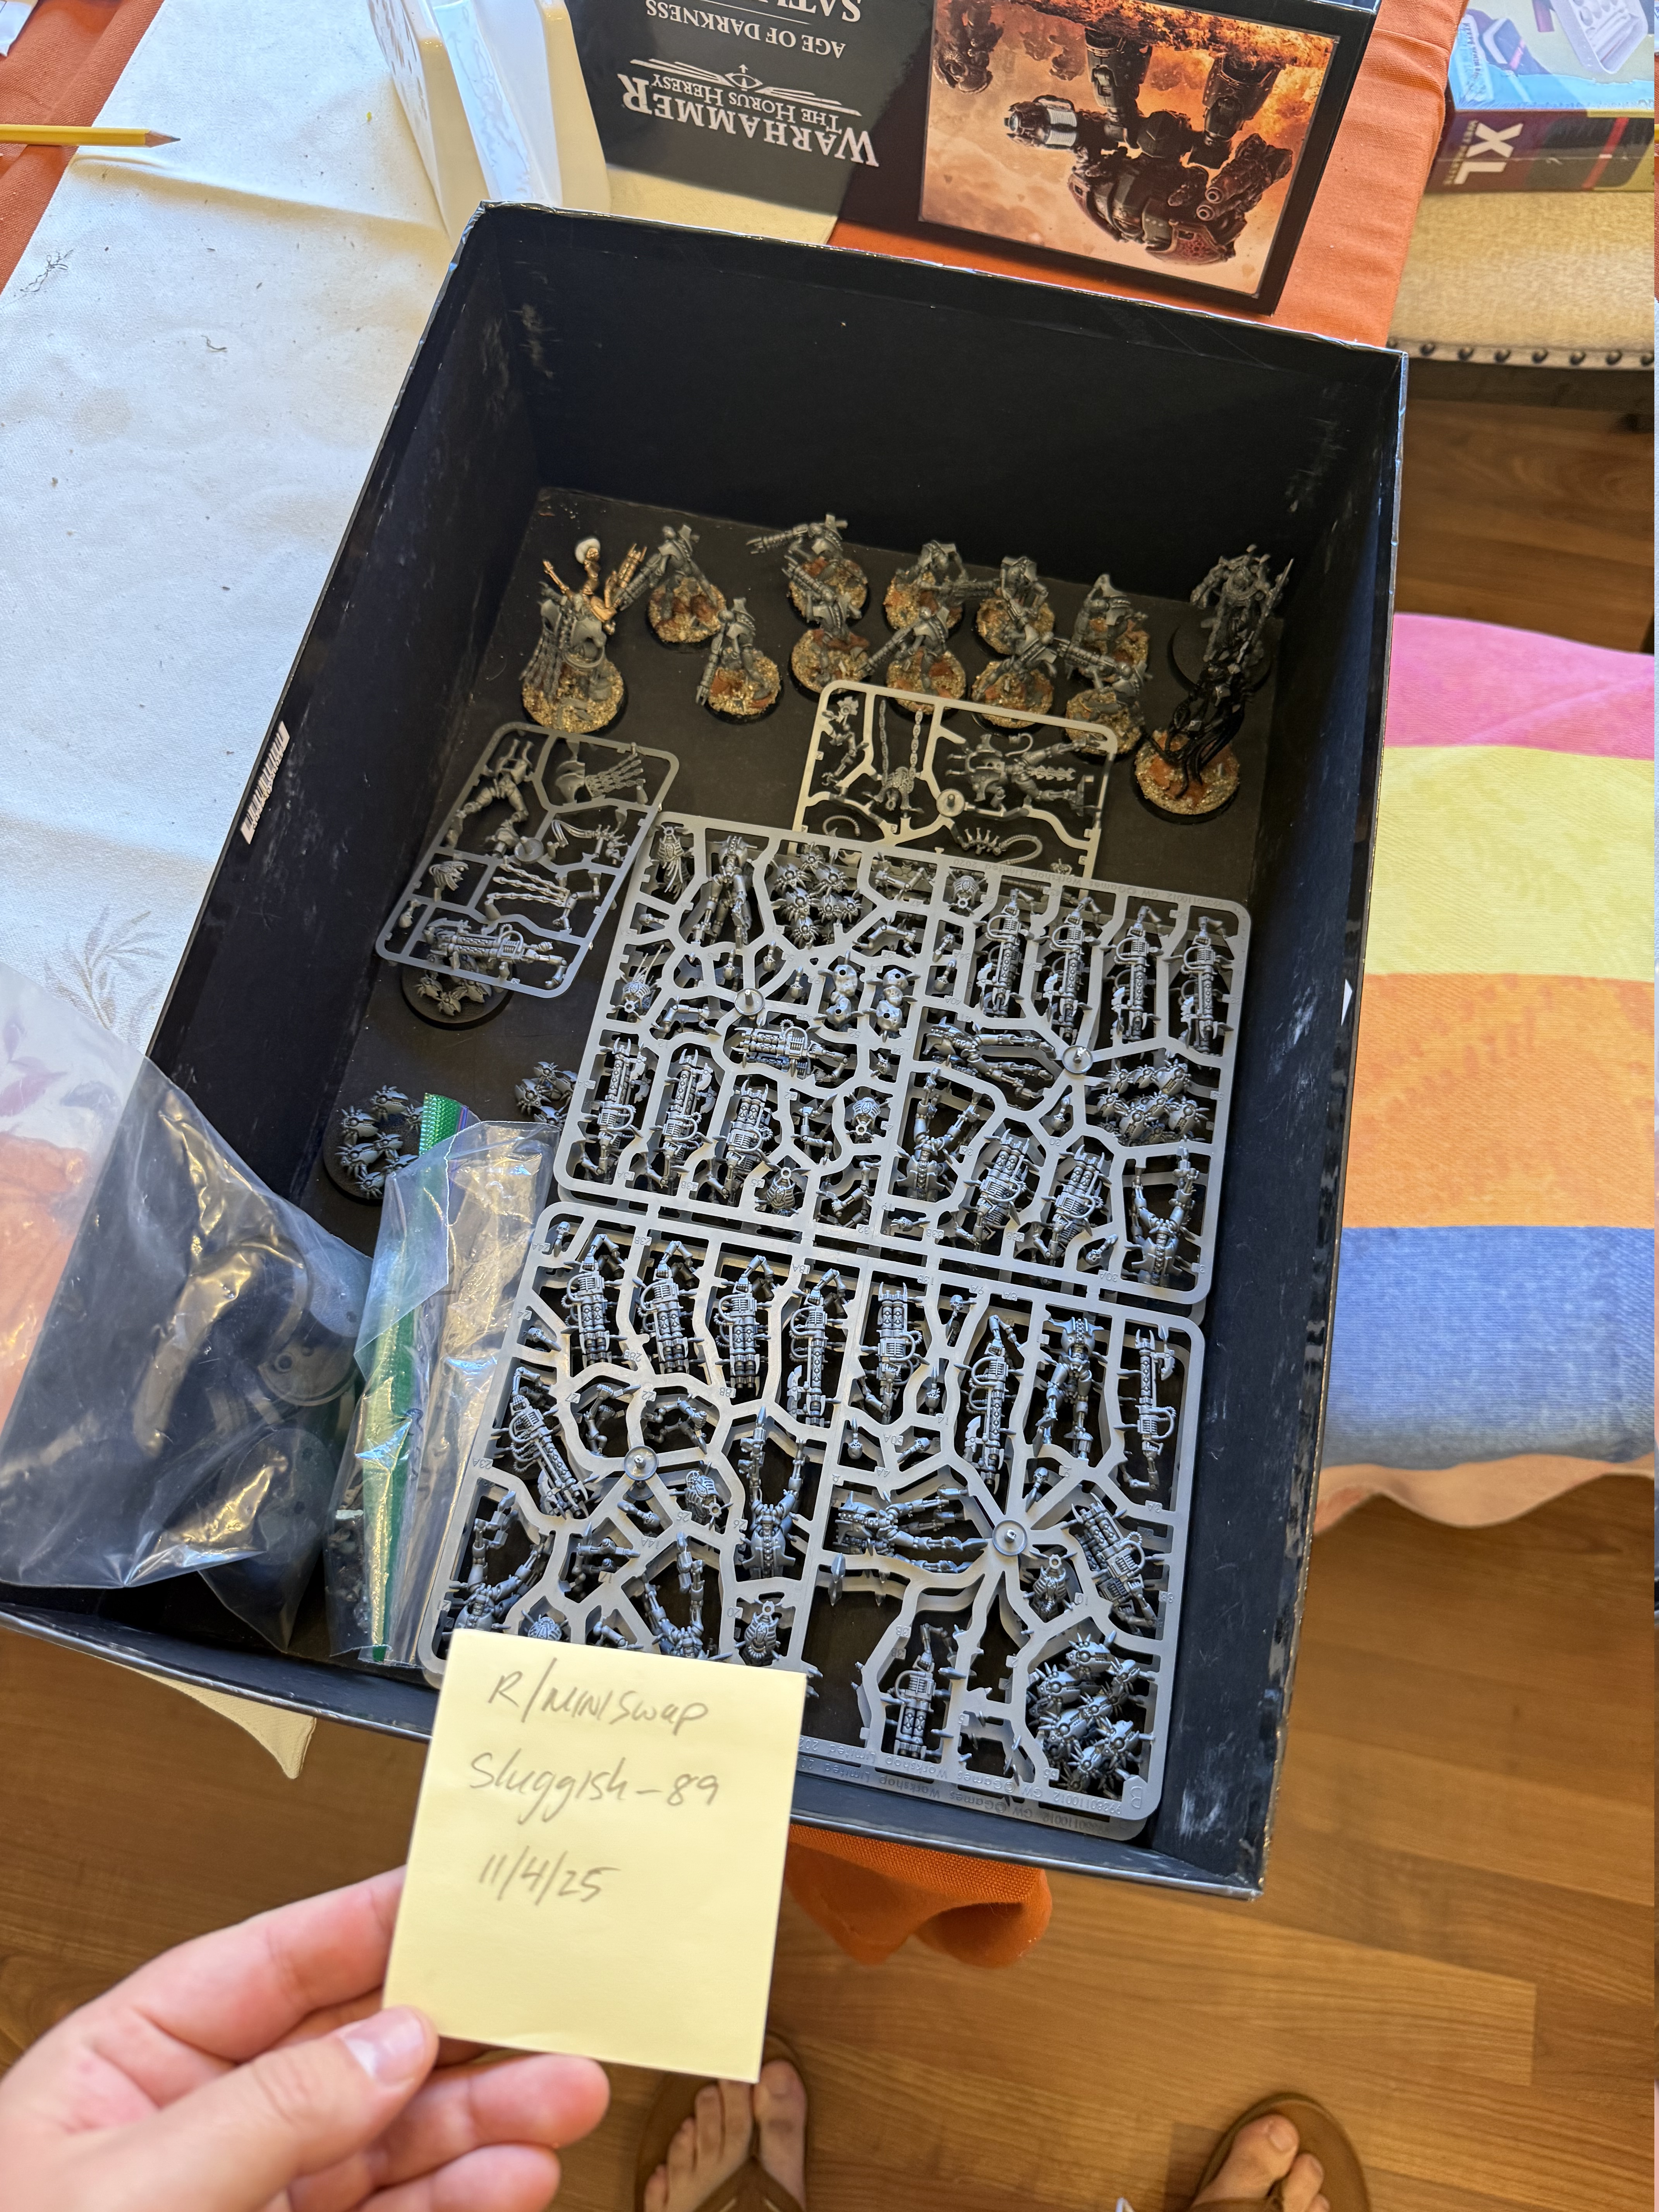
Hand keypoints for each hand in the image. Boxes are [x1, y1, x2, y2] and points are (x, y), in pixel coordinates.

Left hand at [0, 1867, 608, 2211]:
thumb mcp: (129, 2190)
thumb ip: (267, 2110)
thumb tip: (391, 2040)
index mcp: (133, 2063)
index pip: (278, 1961)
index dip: (379, 1918)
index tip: (471, 1890)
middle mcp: (201, 2122)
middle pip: (358, 2047)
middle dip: (464, 2029)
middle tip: (553, 2008)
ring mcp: (251, 2198)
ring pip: (391, 2136)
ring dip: (485, 2117)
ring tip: (564, 2098)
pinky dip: (460, 2197)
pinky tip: (513, 2179)